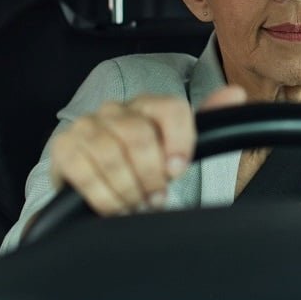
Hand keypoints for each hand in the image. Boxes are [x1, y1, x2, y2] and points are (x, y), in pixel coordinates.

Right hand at [49, 86, 246, 214]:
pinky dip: (104, 196)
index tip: (178, 169)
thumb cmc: (142, 166)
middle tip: (156, 198)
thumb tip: (235, 93)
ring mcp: (86, 126)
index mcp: (147, 106)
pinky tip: (115, 206)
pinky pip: (84, 171)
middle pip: (138, 135)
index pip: (170, 109)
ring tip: (136, 204)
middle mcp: (115, 110)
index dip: (179, 141)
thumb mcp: (177, 148)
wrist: (99, 188)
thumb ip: (207, 121)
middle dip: (150, 175)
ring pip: (111, 154)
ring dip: (128, 189)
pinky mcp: (64, 148)